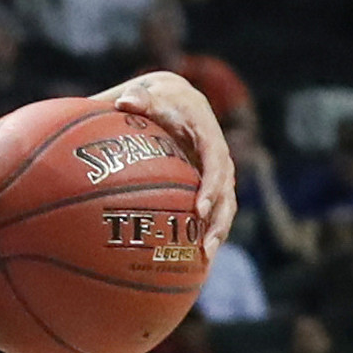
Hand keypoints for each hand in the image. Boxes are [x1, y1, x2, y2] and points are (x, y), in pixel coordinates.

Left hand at [107, 70, 235, 254]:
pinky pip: (214, 208)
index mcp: (208, 132)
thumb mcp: (150, 94)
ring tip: (205, 258)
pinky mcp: (209, 181)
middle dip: (220, 219)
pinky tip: (195, 255)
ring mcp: (216, 170)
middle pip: (228, 190)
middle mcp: (218, 153)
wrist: (174, 98)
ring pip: (225, 204)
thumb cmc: (157, 97)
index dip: (211, 185)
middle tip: (206, 246)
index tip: (200, 209)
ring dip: (218, 230)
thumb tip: (124, 102)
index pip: (216, 160)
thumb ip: (140, 99)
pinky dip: (208, 228)